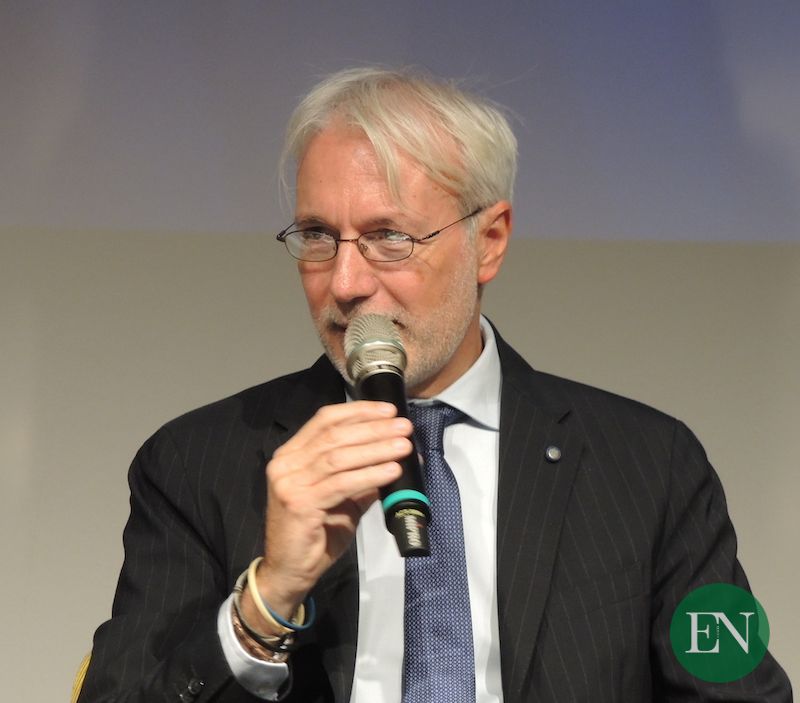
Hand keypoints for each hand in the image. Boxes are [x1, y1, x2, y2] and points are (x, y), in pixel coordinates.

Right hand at [243, 400, 411, 625]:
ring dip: (376, 449)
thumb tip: (399, 455)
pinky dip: (370, 475)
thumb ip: (363, 475)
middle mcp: (285, 463)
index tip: (388, 410)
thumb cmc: (316, 534)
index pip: (325, 420)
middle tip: (404, 427)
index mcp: (291, 454)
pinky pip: (342, 483)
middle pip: (334, 435)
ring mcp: (289, 482)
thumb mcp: (343, 498)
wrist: (289, 571)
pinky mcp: (299, 503)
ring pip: (339, 457)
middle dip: (373, 428)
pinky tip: (391, 470)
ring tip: (404, 446)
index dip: (358, 411)